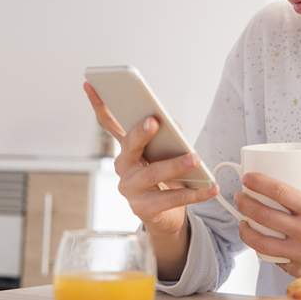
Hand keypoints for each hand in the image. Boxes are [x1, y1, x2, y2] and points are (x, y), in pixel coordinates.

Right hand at [83, 81, 218, 236]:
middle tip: (154, 121)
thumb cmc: (165, 176)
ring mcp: (131, 189)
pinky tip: (210, 188)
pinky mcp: (143, 209)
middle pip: (129, 146)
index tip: (91, 83)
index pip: (108, 122)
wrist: (165, 216)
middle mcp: (124, 166)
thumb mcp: (165, 152)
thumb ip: (168, 135)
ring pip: (152, 174)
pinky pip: (170, 199)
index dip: (98, 103)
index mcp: (127, 148)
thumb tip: (174, 128)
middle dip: (141, 133)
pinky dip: (194, 193)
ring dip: (175, 165)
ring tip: (195, 158)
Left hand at [235, 173, 300, 278]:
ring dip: (246, 231)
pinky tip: (266, 246)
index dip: (258, 182)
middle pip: (262, 215)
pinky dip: (268, 252)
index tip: (248, 178)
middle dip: (244, 204)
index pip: (278, 191)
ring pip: (261, 243)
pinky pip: (277, 261)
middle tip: (240, 197)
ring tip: (244, 224)